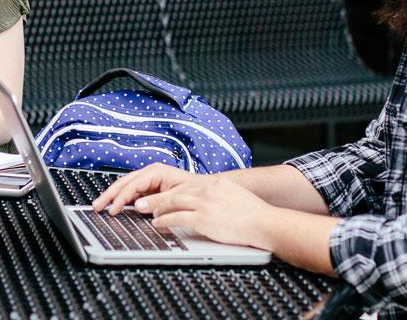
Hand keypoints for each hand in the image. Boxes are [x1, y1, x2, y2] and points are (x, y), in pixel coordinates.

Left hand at [92, 163, 274, 248]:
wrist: (266, 223)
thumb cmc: (254, 216)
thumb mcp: (234, 197)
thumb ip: (217, 196)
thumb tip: (203, 203)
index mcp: (216, 183)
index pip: (186, 186)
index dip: (168, 191)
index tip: (157, 195)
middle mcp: (209, 189)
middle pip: (175, 191)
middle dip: (154, 198)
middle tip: (139, 202)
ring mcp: (206, 203)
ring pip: (172, 202)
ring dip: (155, 207)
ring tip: (143, 211)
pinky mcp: (205, 218)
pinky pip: (178, 218)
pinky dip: (164, 220)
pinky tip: (157, 223)